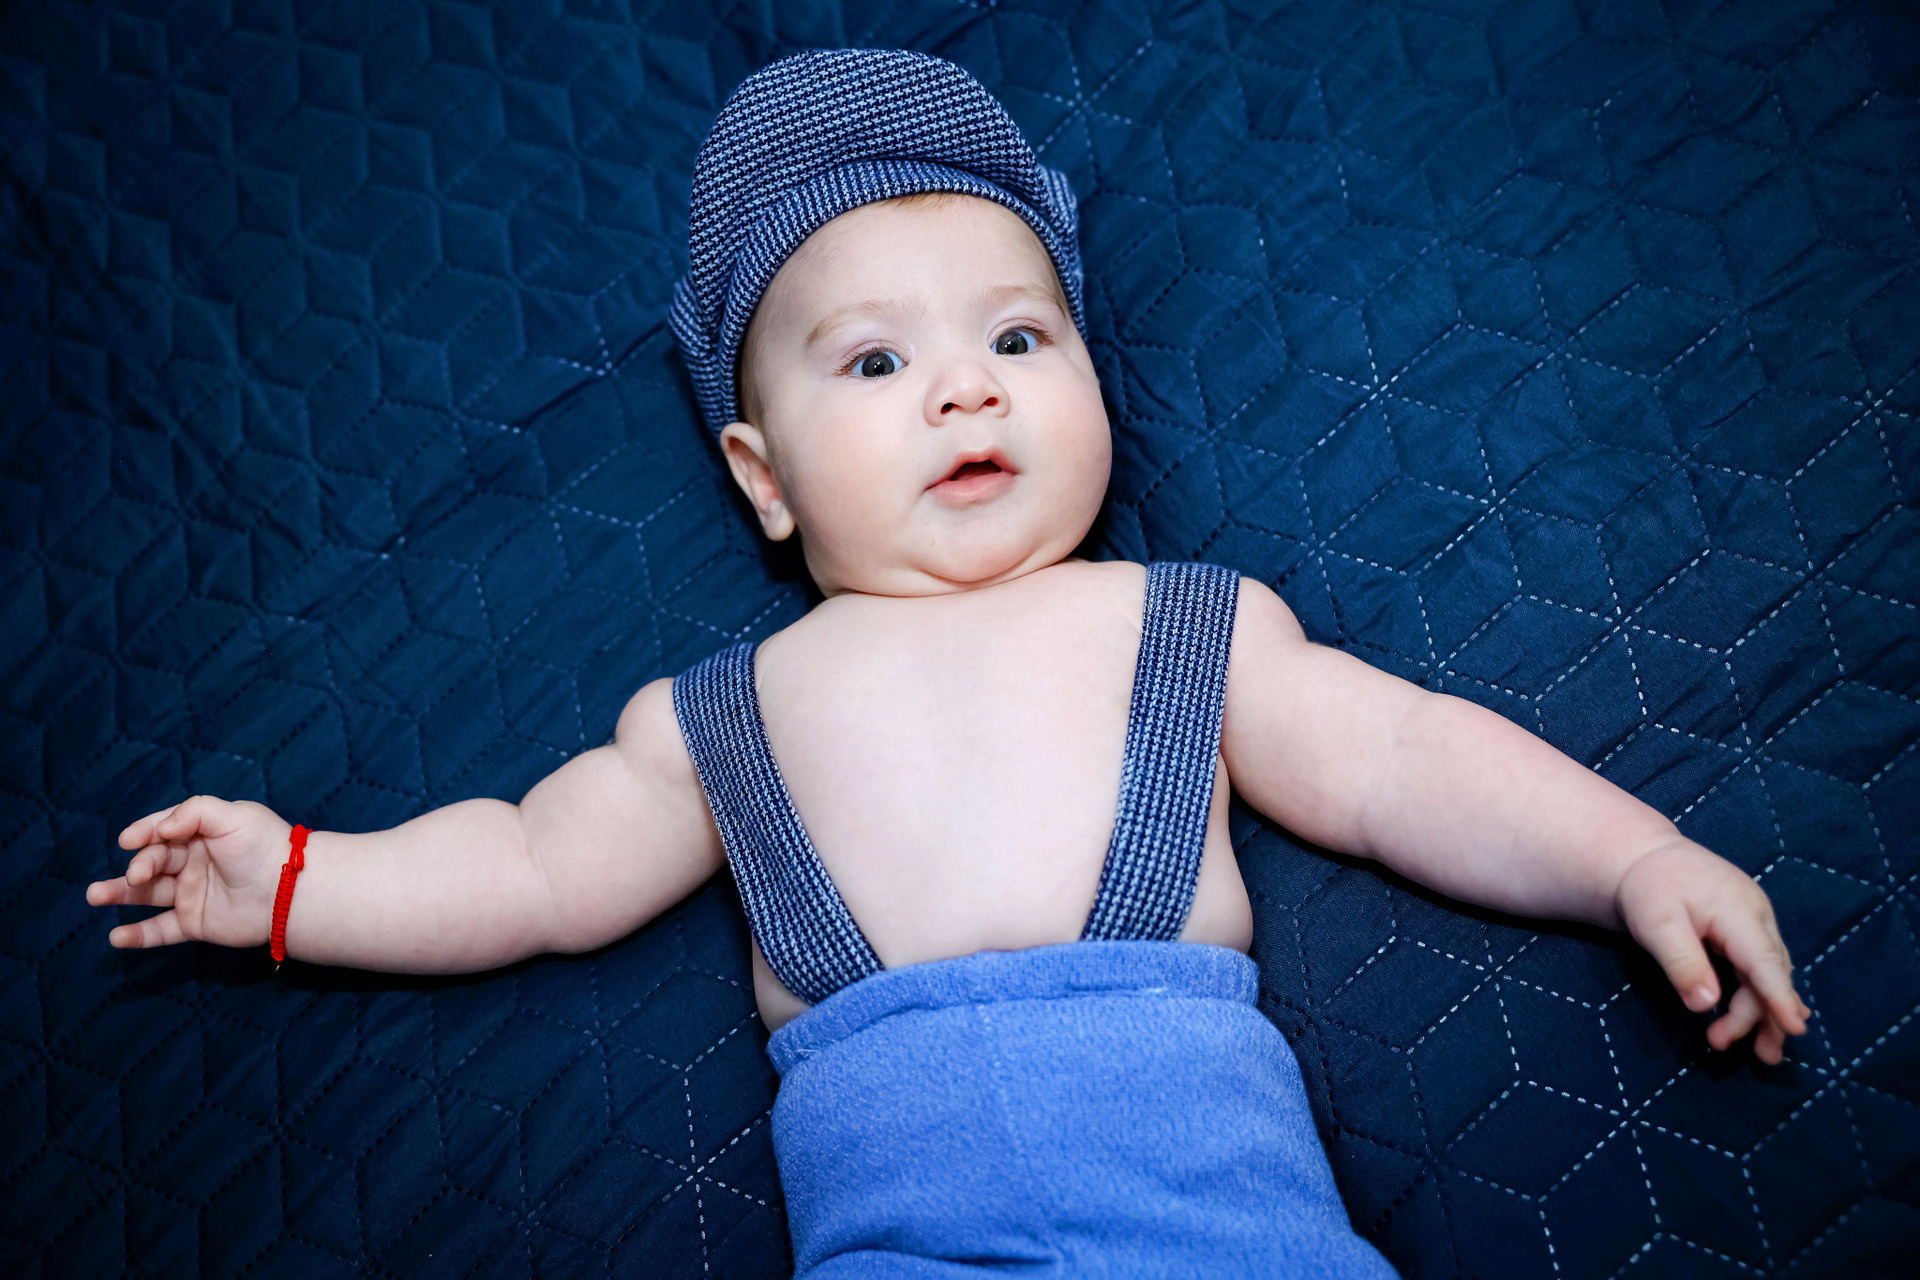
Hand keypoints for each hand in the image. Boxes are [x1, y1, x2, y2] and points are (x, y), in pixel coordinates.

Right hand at [85, 797, 292, 949]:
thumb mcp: (233, 815)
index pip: (163, 830)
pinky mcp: (196, 923)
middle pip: (154, 861)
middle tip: (138, 873)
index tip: (129, 839)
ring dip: (119, 895)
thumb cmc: (266, 847)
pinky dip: (138, 935)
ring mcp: (193, 894)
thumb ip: (193, 812)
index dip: (144, 832)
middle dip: (139, 865)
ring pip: (148, 894)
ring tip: (94, 895)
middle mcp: (195, 863)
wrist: (291, 891)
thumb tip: (159, 830)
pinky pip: (161, 930)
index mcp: (203, 834)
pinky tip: (116, 937)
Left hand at [1614, 839, 1808, 1063]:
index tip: (1795, 1028)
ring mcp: (1757, 923)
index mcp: (1738, 910)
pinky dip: (1763, 996)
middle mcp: (1758, 917)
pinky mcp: (1748, 931)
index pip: (1765, 960)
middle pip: (1768, 974)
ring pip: (1769, 974)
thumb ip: (1682, 961)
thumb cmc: (1649, 888)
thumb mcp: (1654, 923)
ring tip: (1761, 1054)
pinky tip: (1770, 1023)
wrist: (1645, 857)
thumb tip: (1706, 1005)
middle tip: (1722, 1045)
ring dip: (1764, 1013)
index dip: (1780, 997)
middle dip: (1756, 1015)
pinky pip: (1762, 968)